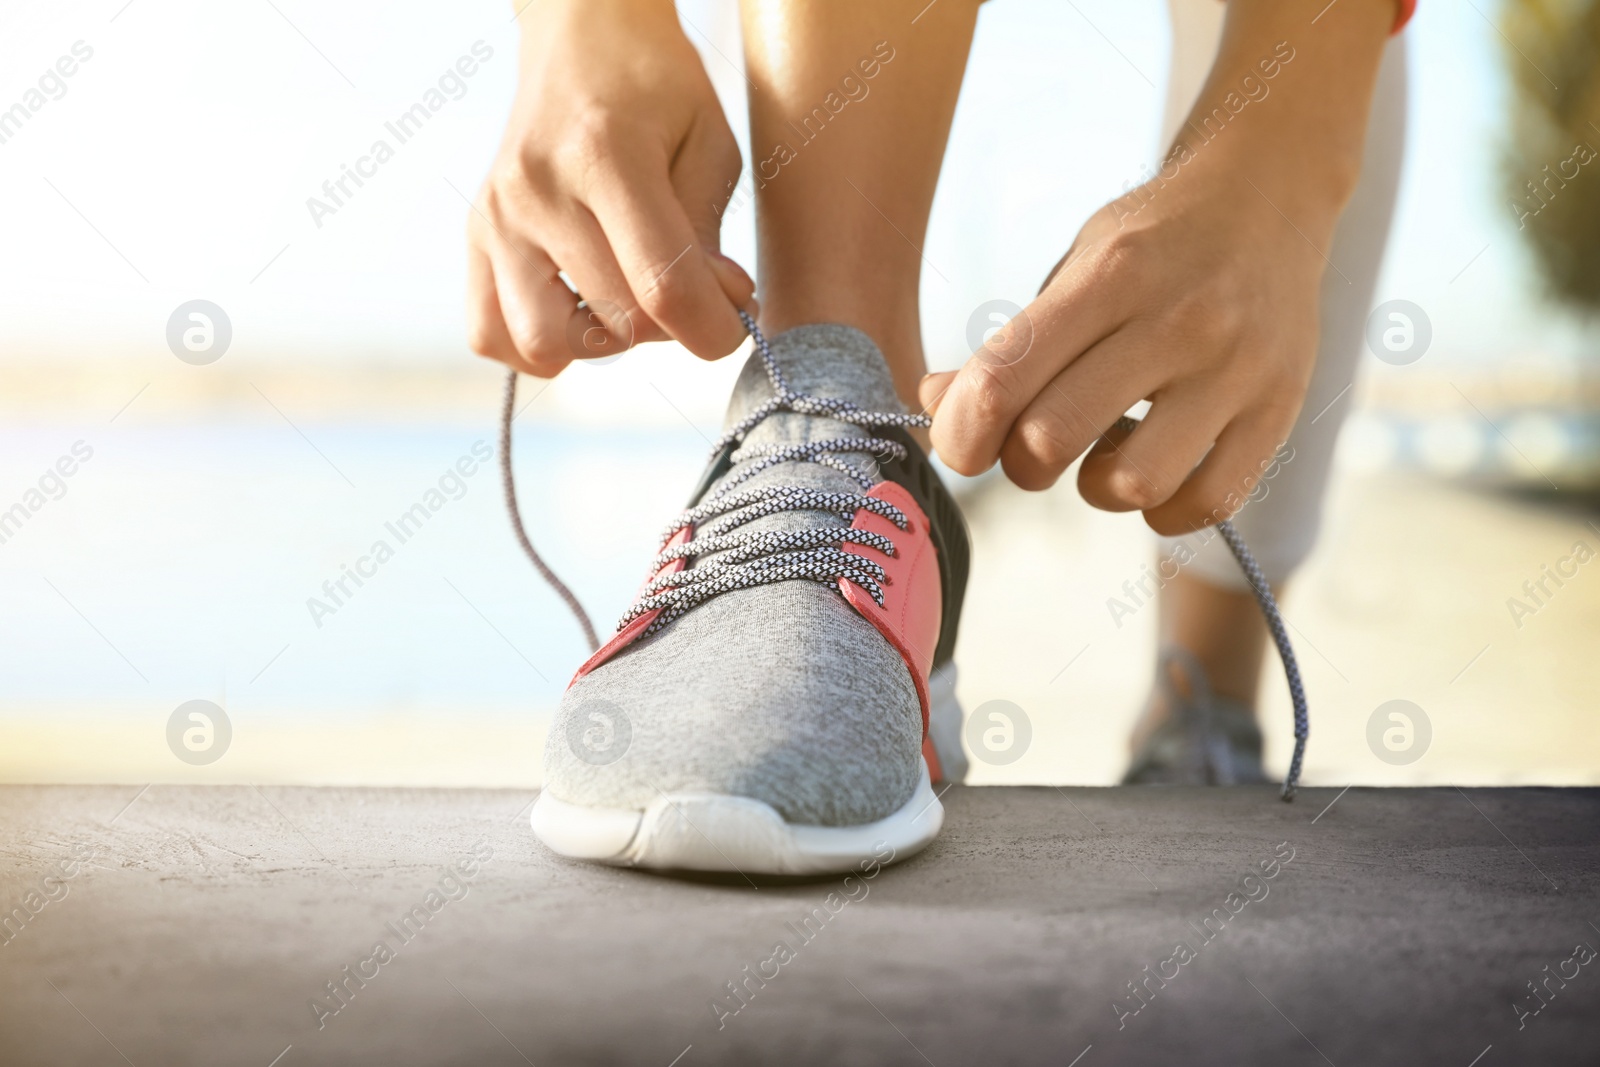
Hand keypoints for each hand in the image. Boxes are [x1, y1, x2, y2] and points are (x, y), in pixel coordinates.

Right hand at [466, 0, 753, 377]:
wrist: (580, 35)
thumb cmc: (655, 87)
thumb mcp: (709, 144)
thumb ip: (708, 234)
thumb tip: (714, 311)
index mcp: (605, 155)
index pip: (662, 285)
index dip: (712, 329)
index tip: (732, 326)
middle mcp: (538, 190)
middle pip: (614, 320)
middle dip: (669, 326)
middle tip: (688, 288)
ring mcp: (497, 217)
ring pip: (545, 344)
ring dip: (600, 342)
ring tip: (626, 300)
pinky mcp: (475, 236)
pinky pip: (491, 335)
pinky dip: (539, 345)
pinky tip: (578, 310)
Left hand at [921, 166, 1328, 535]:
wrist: (1269, 198)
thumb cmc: (1152, 242)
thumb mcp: (1074, 269)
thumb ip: (1008, 345)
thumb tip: (934, 407)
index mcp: (1111, 276)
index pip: (1003, 378)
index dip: (959, 432)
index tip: (960, 442)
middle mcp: (1179, 321)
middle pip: (1053, 438)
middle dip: (1019, 462)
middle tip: (1032, 444)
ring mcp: (1236, 370)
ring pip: (1133, 484)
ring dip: (1093, 487)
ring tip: (1103, 453)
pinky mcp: (1279, 410)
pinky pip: (1207, 503)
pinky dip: (1162, 510)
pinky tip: (1153, 470)